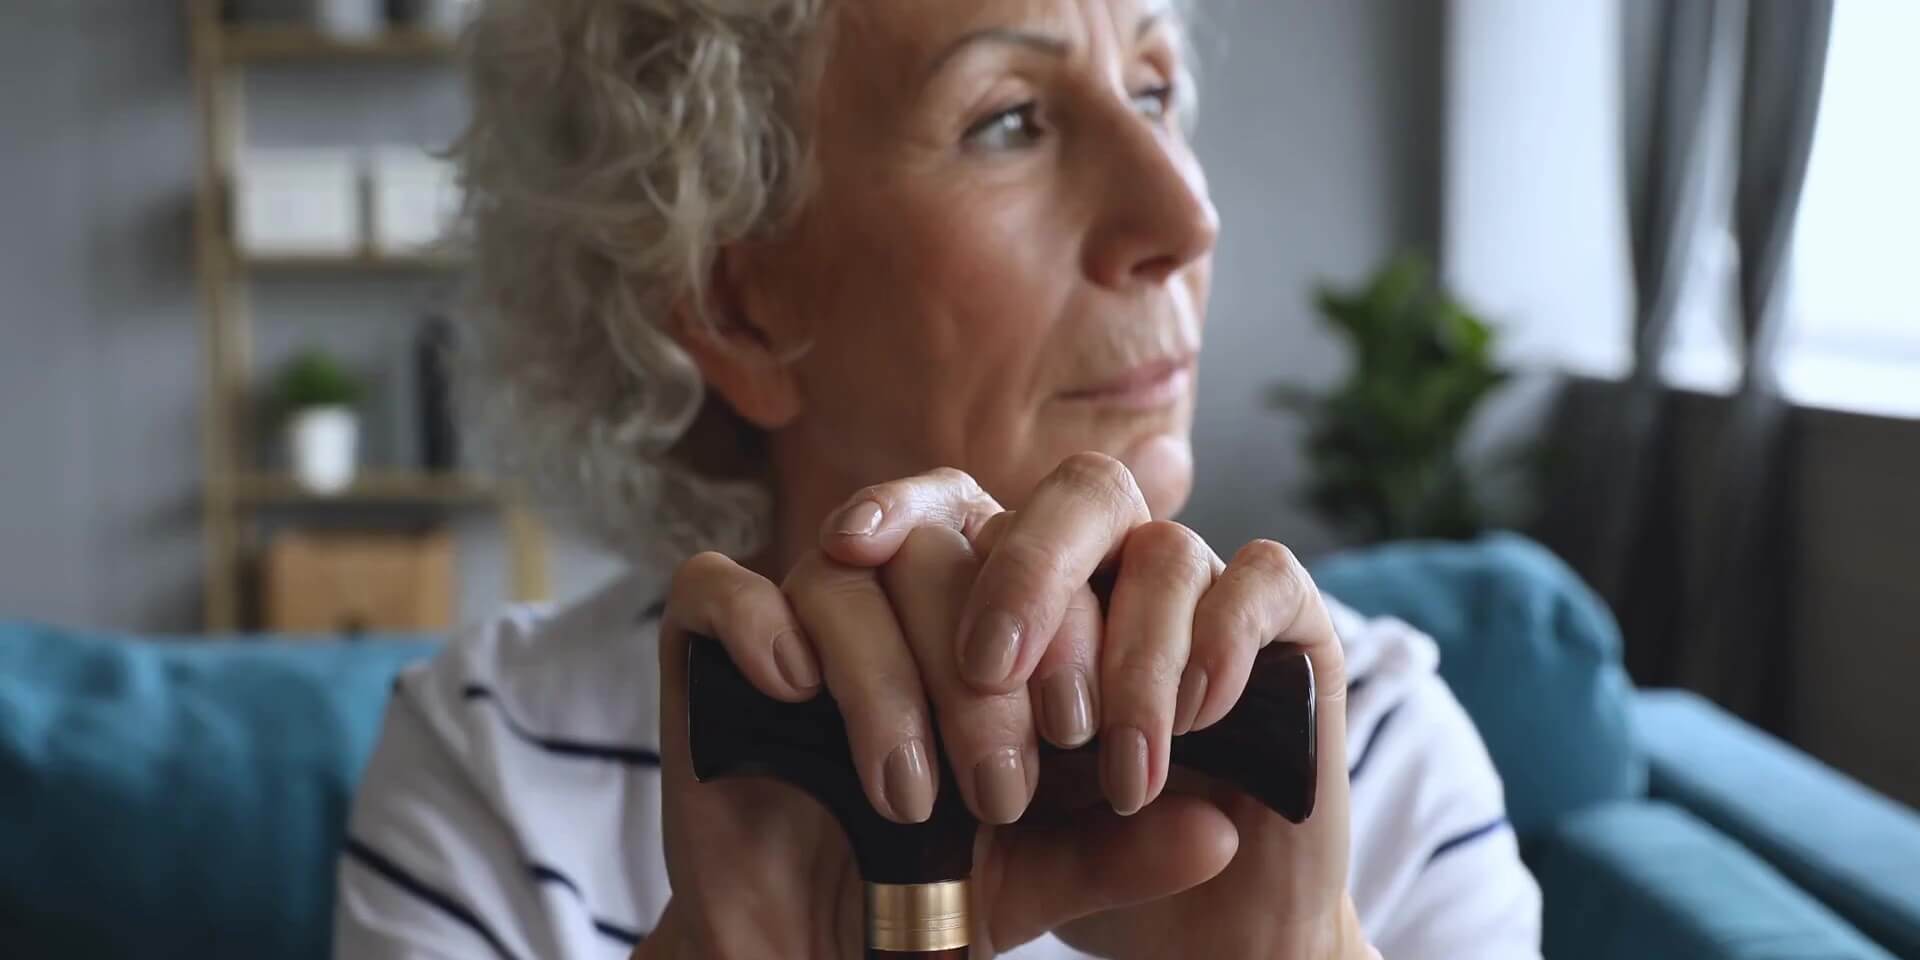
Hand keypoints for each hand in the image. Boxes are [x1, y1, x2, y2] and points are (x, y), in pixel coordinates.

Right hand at [652, 461, 1241, 958]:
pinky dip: (757, 624)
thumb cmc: (928, 893)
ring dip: (884, 680)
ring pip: (841, 575)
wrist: (807, 951)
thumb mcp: (1040, 872)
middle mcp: (889, 597)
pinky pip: (717, 590)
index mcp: (980, 618)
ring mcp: (793, 614)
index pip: (1032, 552)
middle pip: (942, 555)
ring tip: (909, 795)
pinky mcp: (705, 649)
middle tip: (1001, 786)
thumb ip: (1124, 847)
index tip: (1088, 734)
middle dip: (982, 674)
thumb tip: (1224, 833)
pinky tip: (795, 689)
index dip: (1070, 624)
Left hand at [822, 452, 1374, 959]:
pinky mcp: (1291, 626)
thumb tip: (799, 670)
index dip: (905, 504)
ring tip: (1109, 766)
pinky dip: (1223, 639)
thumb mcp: (966, 804)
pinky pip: (1264, 579)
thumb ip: (904, 735)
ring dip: (1127, 657)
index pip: (967, 500)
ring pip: (1164, 549)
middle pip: (1072, 497)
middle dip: (1024, 573)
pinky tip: (1194, 715)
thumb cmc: (1071, 854)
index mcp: (1025, 587)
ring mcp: (1206, 589)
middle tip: (989, 667)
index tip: (844, 546)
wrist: (1204, 937)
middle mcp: (1114, 568)